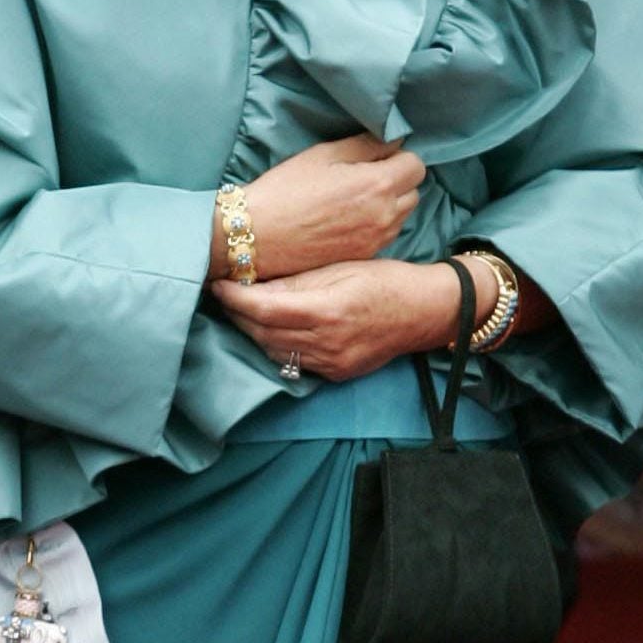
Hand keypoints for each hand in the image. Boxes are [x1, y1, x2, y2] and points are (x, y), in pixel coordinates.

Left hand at [211, 256, 481, 381]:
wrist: (423, 313)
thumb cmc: (385, 280)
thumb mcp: (342, 268)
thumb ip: (298, 281)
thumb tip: (256, 285)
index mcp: (327, 309)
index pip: (264, 310)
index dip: (235, 299)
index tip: (219, 285)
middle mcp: (327, 342)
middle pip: (263, 333)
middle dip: (237, 315)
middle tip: (224, 295)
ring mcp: (331, 362)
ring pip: (275, 351)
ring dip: (253, 332)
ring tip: (242, 311)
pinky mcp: (336, 373)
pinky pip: (294, 363)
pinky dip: (276, 345)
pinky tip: (271, 329)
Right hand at [226, 133, 426, 278]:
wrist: (257, 236)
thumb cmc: (286, 190)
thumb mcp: (324, 154)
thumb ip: (366, 144)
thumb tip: (394, 139)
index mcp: (378, 184)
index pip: (416, 164)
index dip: (397, 156)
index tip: (375, 156)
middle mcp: (385, 215)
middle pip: (414, 190)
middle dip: (397, 180)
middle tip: (364, 176)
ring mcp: (376, 239)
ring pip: (402, 214)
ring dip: (389, 203)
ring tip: (355, 199)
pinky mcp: (364, 256)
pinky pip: (385, 234)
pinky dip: (376, 224)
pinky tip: (348, 219)